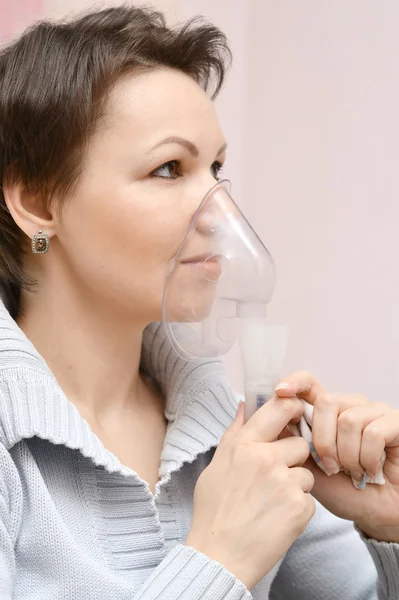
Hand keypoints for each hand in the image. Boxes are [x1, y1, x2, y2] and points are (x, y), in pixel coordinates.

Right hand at [185, 397, 314, 589]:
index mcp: (244, 445)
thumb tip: (244, 405)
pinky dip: (297, 508)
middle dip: (292, 458)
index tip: (296, 412)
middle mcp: (266, 459)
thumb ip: (234, 433)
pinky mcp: (299, 507)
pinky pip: (309, 498)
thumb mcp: (216, 465)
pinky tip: (277, 518)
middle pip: (300, 443)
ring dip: (295, 485)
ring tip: (271, 502)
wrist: (219, 556)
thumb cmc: (214, 511)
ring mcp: (284, 483)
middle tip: (274, 476)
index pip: (279, 408)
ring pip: (307, 472)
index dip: (293, 406)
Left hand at [275, 371, 398, 541]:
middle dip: (323, 440)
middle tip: (330, 466)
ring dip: (347, 455)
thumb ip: (288, 440)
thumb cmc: (342, 491)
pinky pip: (373, 433)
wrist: (374, 514)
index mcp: (327, 412)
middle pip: (326, 402)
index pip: (309, 383)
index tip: (280, 392)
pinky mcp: (395, 423)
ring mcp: (375, 411)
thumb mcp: (305, 466)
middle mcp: (351, 405)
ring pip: (349, 420)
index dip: (295, 382)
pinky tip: (369, 471)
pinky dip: (367, 459)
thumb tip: (258, 415)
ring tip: (352, 472)